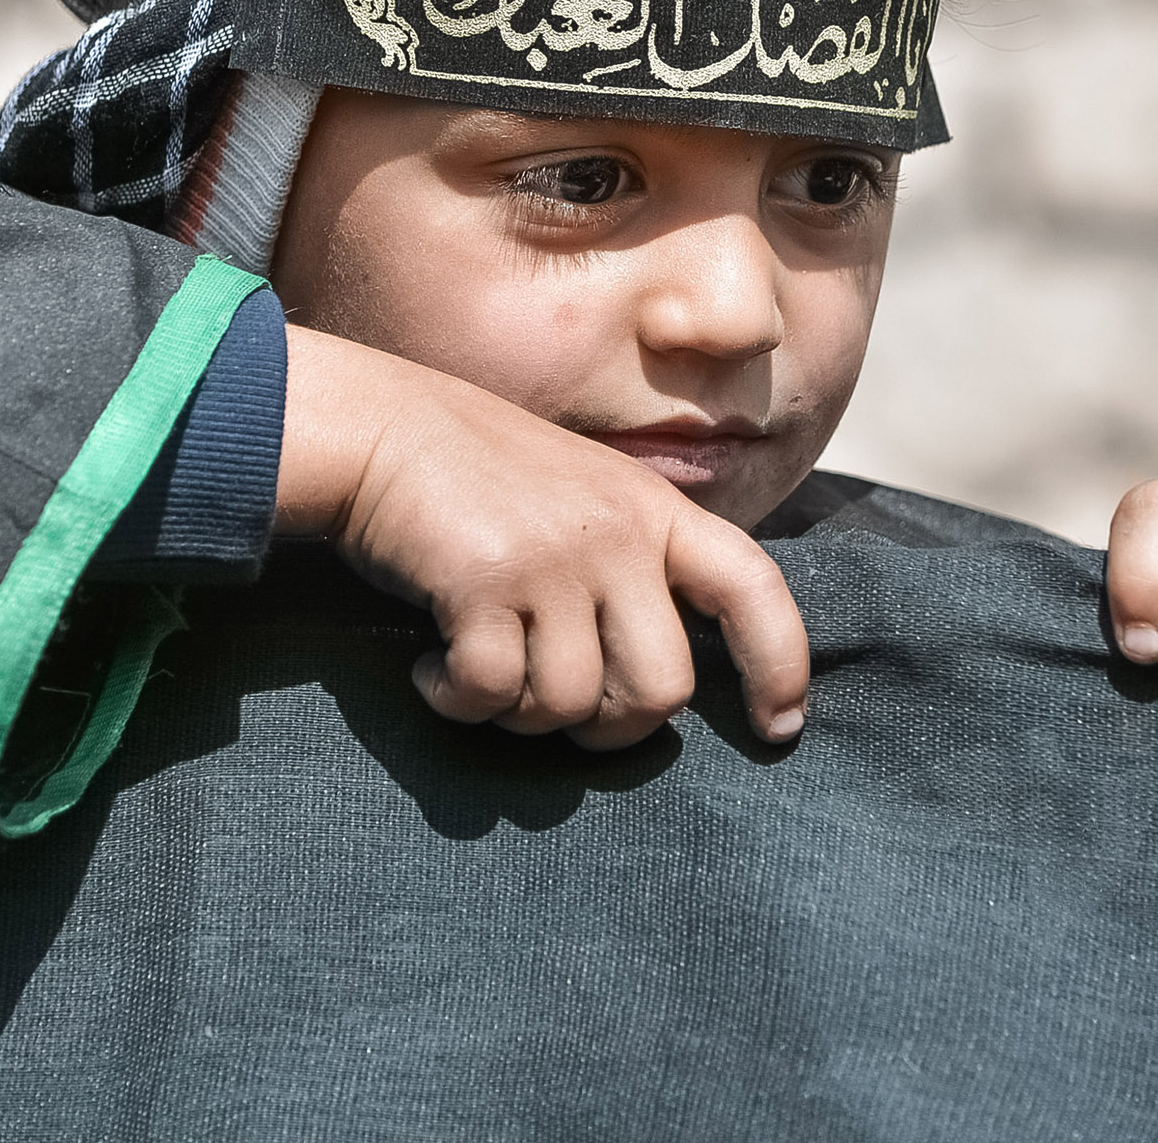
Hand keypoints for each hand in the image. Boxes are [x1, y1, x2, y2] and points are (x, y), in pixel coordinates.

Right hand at [275, 325, 809, 748]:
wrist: (378, 428)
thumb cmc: (476, 478)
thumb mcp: (583, 498)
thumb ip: (632, 565)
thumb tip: (659, 685)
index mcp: (655, 510)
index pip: (754, 587)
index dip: (779, 665)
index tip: (779, 727)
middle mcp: (619, 533)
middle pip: (661, 689)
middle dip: (607, 729)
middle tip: (553, 709)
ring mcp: (555, 555)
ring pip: (568, 705)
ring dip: (515, 717)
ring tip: (477, 675)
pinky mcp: (485, 580)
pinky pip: (490, 693)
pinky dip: (455, 702)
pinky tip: (431, 673)